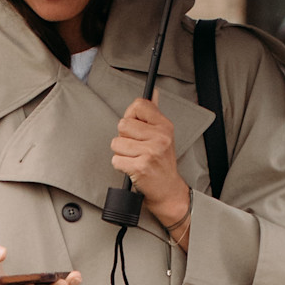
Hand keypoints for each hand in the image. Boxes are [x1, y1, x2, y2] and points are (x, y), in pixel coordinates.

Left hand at [110, 91, 187, 226]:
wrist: (168, 190)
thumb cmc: (163, 164)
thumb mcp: (164, 135)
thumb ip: (154, 114)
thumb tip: (153, 93)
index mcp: (165, 126)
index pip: (139, 105)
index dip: (131, 116)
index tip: (135, 127)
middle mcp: (160, 137)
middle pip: (123, 124)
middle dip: (124, 137)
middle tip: (137, 148)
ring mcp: (150, 152)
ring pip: (116, 142)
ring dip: (121, 153)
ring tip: (135, 158)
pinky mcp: (140, 167)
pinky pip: (116, 159)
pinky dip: (120, 165)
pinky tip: (132, 167)